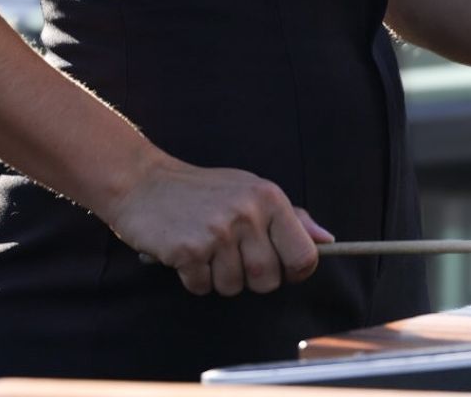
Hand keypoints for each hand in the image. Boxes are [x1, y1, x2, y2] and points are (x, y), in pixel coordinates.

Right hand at [106, 150, 333, 295]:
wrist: (143, 182)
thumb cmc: (202, 191)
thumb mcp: (249, 191)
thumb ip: (291, 217)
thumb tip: (327, 240)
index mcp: (269, 197)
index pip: (304, 256)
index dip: (291, 270)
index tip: (276, 264)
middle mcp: (248, 212)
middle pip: (269, 280)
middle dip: (249, 277)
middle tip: (228, 251)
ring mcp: (218, 231)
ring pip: (234, 288)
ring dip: (217, 277)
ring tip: (204, 246)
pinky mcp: (190, 250)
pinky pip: (203, 288)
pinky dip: (192, 278)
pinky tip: (185, 252)